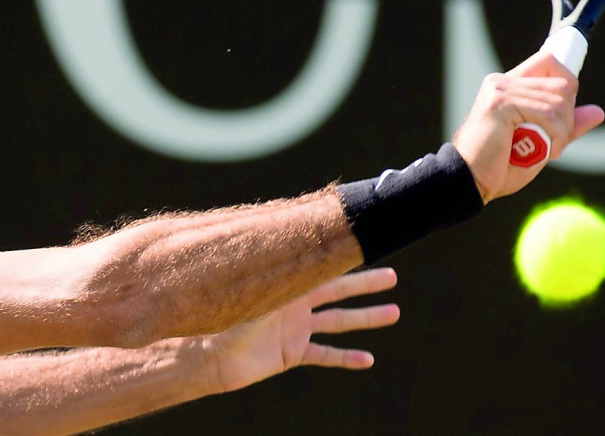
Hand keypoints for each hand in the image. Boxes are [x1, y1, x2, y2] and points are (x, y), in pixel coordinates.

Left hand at [200, 268, 399, 393]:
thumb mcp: (253, 293)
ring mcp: (297, 328)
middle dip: (366, 285)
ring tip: (393, 314)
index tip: (367, 245)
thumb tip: (287, 248)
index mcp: (287, 284)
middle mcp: (296, 302)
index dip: (344, 258)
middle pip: (338, 291)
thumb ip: (275, 276)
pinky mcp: (293, 352)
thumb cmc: (226, 318)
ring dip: (366, 319)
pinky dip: (345, 358)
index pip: (322, 268)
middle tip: (391, 277)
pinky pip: (325, 354)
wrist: (211, 355)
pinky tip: (366, 360)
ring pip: (339, 321)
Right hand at [452, 51, 604, 202]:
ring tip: (550, 150)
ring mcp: (500, 90)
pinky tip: (547, 152)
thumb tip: (597, 112)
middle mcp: (502, 81)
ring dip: (562, 131)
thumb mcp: (540, 143)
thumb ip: (566, 125)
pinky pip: (547, 114)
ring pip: (558, 100)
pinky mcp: (500, 103)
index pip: (548, 61)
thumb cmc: (499, 166)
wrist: (470, 181)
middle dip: (568, 116)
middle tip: (556, 143)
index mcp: (508, 86)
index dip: (566, 82)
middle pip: (561, 82)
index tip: (566, 117)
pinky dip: (556, 136)